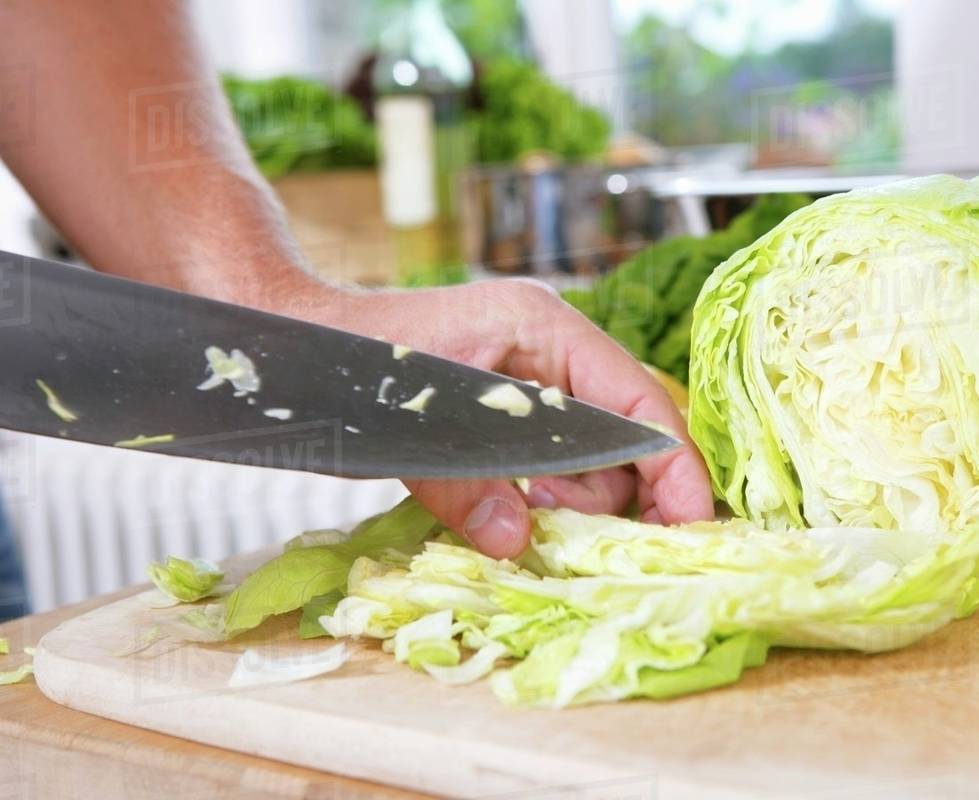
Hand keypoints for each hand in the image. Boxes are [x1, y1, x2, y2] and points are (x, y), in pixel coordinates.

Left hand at [280, 278, 714, 557]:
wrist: (289, 344)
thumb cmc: (342, 361)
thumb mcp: (406, 428)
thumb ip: (468, 487)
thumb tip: (522, 543)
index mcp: (540, 327)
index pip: (637, 400)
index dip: (672, 465)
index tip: (689, 524)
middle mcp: (549, 351)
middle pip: (623, 438)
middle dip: (605, 495)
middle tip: (558, 528)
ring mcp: (532, 381)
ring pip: (589, 460)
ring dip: (566, 502)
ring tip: (514, 509)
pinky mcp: (510, 412)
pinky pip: (552, 465)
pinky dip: (540, 498)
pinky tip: (507, 507)